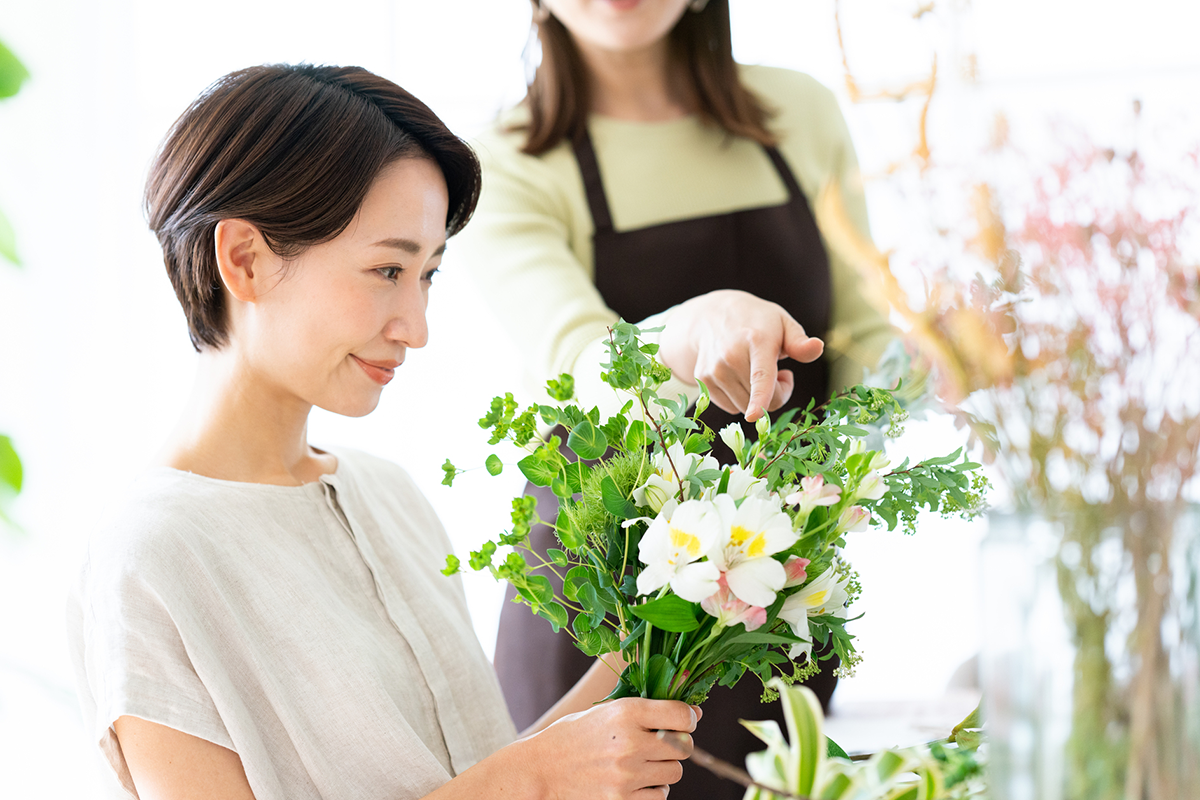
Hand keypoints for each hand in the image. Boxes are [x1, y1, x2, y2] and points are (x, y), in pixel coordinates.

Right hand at [524, 698, 699, 799]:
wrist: (542, 768)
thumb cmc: (578, 734)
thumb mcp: (608, 710)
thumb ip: (647, 711)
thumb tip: (694, 714)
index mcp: (626, 713)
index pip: (682, 715)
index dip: (689, 717)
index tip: (684, 720)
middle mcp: (629, 743)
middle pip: (684, 747)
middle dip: (678, 745)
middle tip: (660, 744)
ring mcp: (626, 775)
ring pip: (674, 773)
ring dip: (664, 769)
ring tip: (642, 764)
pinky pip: (660, 797)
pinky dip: (653, 791)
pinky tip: (636, 782)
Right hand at [659, 290, 824, 421]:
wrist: (711, 315)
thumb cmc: (757, 322)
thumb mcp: (782, 323)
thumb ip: (800, 342)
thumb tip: (818, 347)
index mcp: (756, 341)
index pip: (760, 375)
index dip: (760, 398)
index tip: (755, 415)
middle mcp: (730, 357)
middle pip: (761, 401)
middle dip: (777, 394)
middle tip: (779, 372)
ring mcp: (714, 370)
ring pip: (745, 407)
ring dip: (757, 398)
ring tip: (756, 372)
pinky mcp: (703, 381)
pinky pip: (731, 407)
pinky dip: (740, 398)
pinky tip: (740, 377)